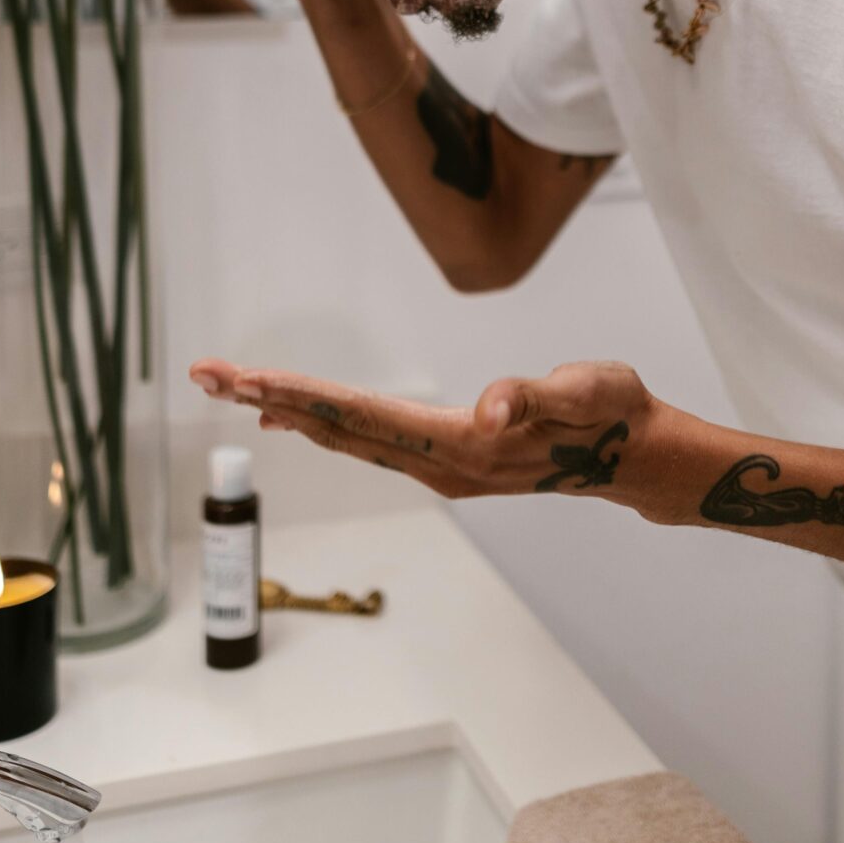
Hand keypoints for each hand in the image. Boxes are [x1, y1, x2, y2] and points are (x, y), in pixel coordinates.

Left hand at [187, 356, 655, 504]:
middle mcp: (441, 465)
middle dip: (271, 401)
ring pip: (348, 438)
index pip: (363, 416)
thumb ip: (539, 394)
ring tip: (233, 391)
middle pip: (339, 429)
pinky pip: (368, 441)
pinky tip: (294, 418)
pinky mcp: (448, 460)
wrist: (636, 453)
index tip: (247, 381)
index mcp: (463, 445)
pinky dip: (323, 424)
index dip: (302, 395)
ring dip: (289, 412)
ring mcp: (442, 468)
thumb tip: (493, 403)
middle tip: (207, 374)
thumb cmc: (613, 412)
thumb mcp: (586, 388)